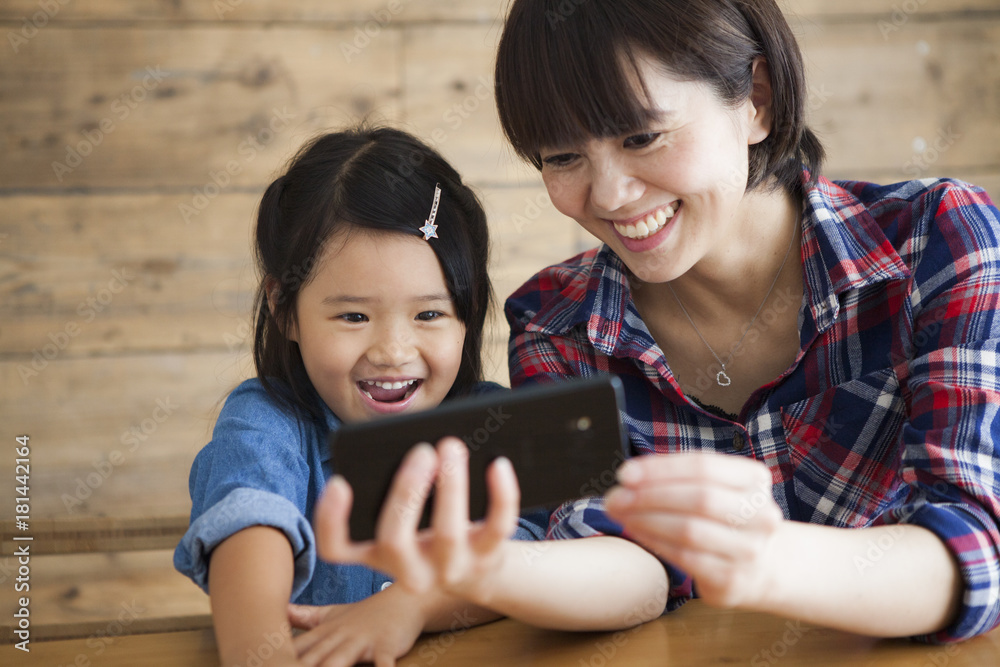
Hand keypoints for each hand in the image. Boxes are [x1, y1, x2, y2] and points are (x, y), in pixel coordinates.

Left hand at [288, 587, 425, 666]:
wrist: (403, 600)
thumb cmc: (365, 613)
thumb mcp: (332, 614)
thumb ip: (304, 616)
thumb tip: (278, 611)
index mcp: (325, 632)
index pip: (296, 649)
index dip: (278, 657)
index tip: (262, 662)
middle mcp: (339, 636)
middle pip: (313, 657)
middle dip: (299, 666)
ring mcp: (362, 640)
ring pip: (340, 659)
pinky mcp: (385, 645)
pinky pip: (382, 662)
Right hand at [314, 437, 519, 605]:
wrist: (478, 566)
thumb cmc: (430, 523)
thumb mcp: (406, 513)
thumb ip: (398, 482)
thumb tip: (411, 441)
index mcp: (376, 552)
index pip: (336, 548)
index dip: (330, 519)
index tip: (339, 482)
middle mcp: (408, 570)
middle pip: (393, 540)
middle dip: (406, 491)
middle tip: (422, 451)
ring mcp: (449, 570)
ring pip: (447, 536)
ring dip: (450, 487)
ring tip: (453, 447)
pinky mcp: (487, 559)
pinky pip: (496, 527)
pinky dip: (501, 494)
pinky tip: (499, 464)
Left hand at [604, 452, 782, 608]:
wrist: (760, 566)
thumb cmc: (722, 516)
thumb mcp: (712, 486)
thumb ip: (675, 476)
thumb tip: (628, 477)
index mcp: (755, 479)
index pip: (703, 466)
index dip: (660, 469)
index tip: (625, 474)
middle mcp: (760, 513)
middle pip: (698, 497)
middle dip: (650, 496)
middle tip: (616, 497)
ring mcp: (749, 548)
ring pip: (689, 529)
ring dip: (646, 520)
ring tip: (620, 514)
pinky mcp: (732, 578)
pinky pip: (684, 556)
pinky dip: (654, 541)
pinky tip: (636, 532)